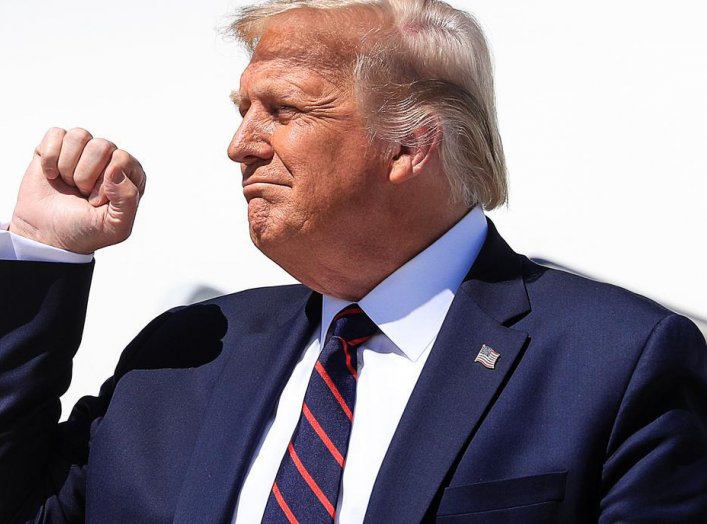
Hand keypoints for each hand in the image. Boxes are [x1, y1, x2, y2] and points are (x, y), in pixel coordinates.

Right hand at [9, 127, 146, 253]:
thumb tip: (115, 168)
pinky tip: (51, 175)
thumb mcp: (115, 226)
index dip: (105, 183)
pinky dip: (49, 158)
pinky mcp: (57, 147)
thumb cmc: (85, 231)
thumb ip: (127, 200)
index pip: (122, 159)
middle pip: (101, 146)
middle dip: (85, 176)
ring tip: (68, 185)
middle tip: (81, 193)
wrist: (48, 235)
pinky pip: (56, 134)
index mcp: (131, 176)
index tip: (96, 202)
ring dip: (67, 167)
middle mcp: (110, 159)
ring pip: (79, 136)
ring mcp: (84, 151)